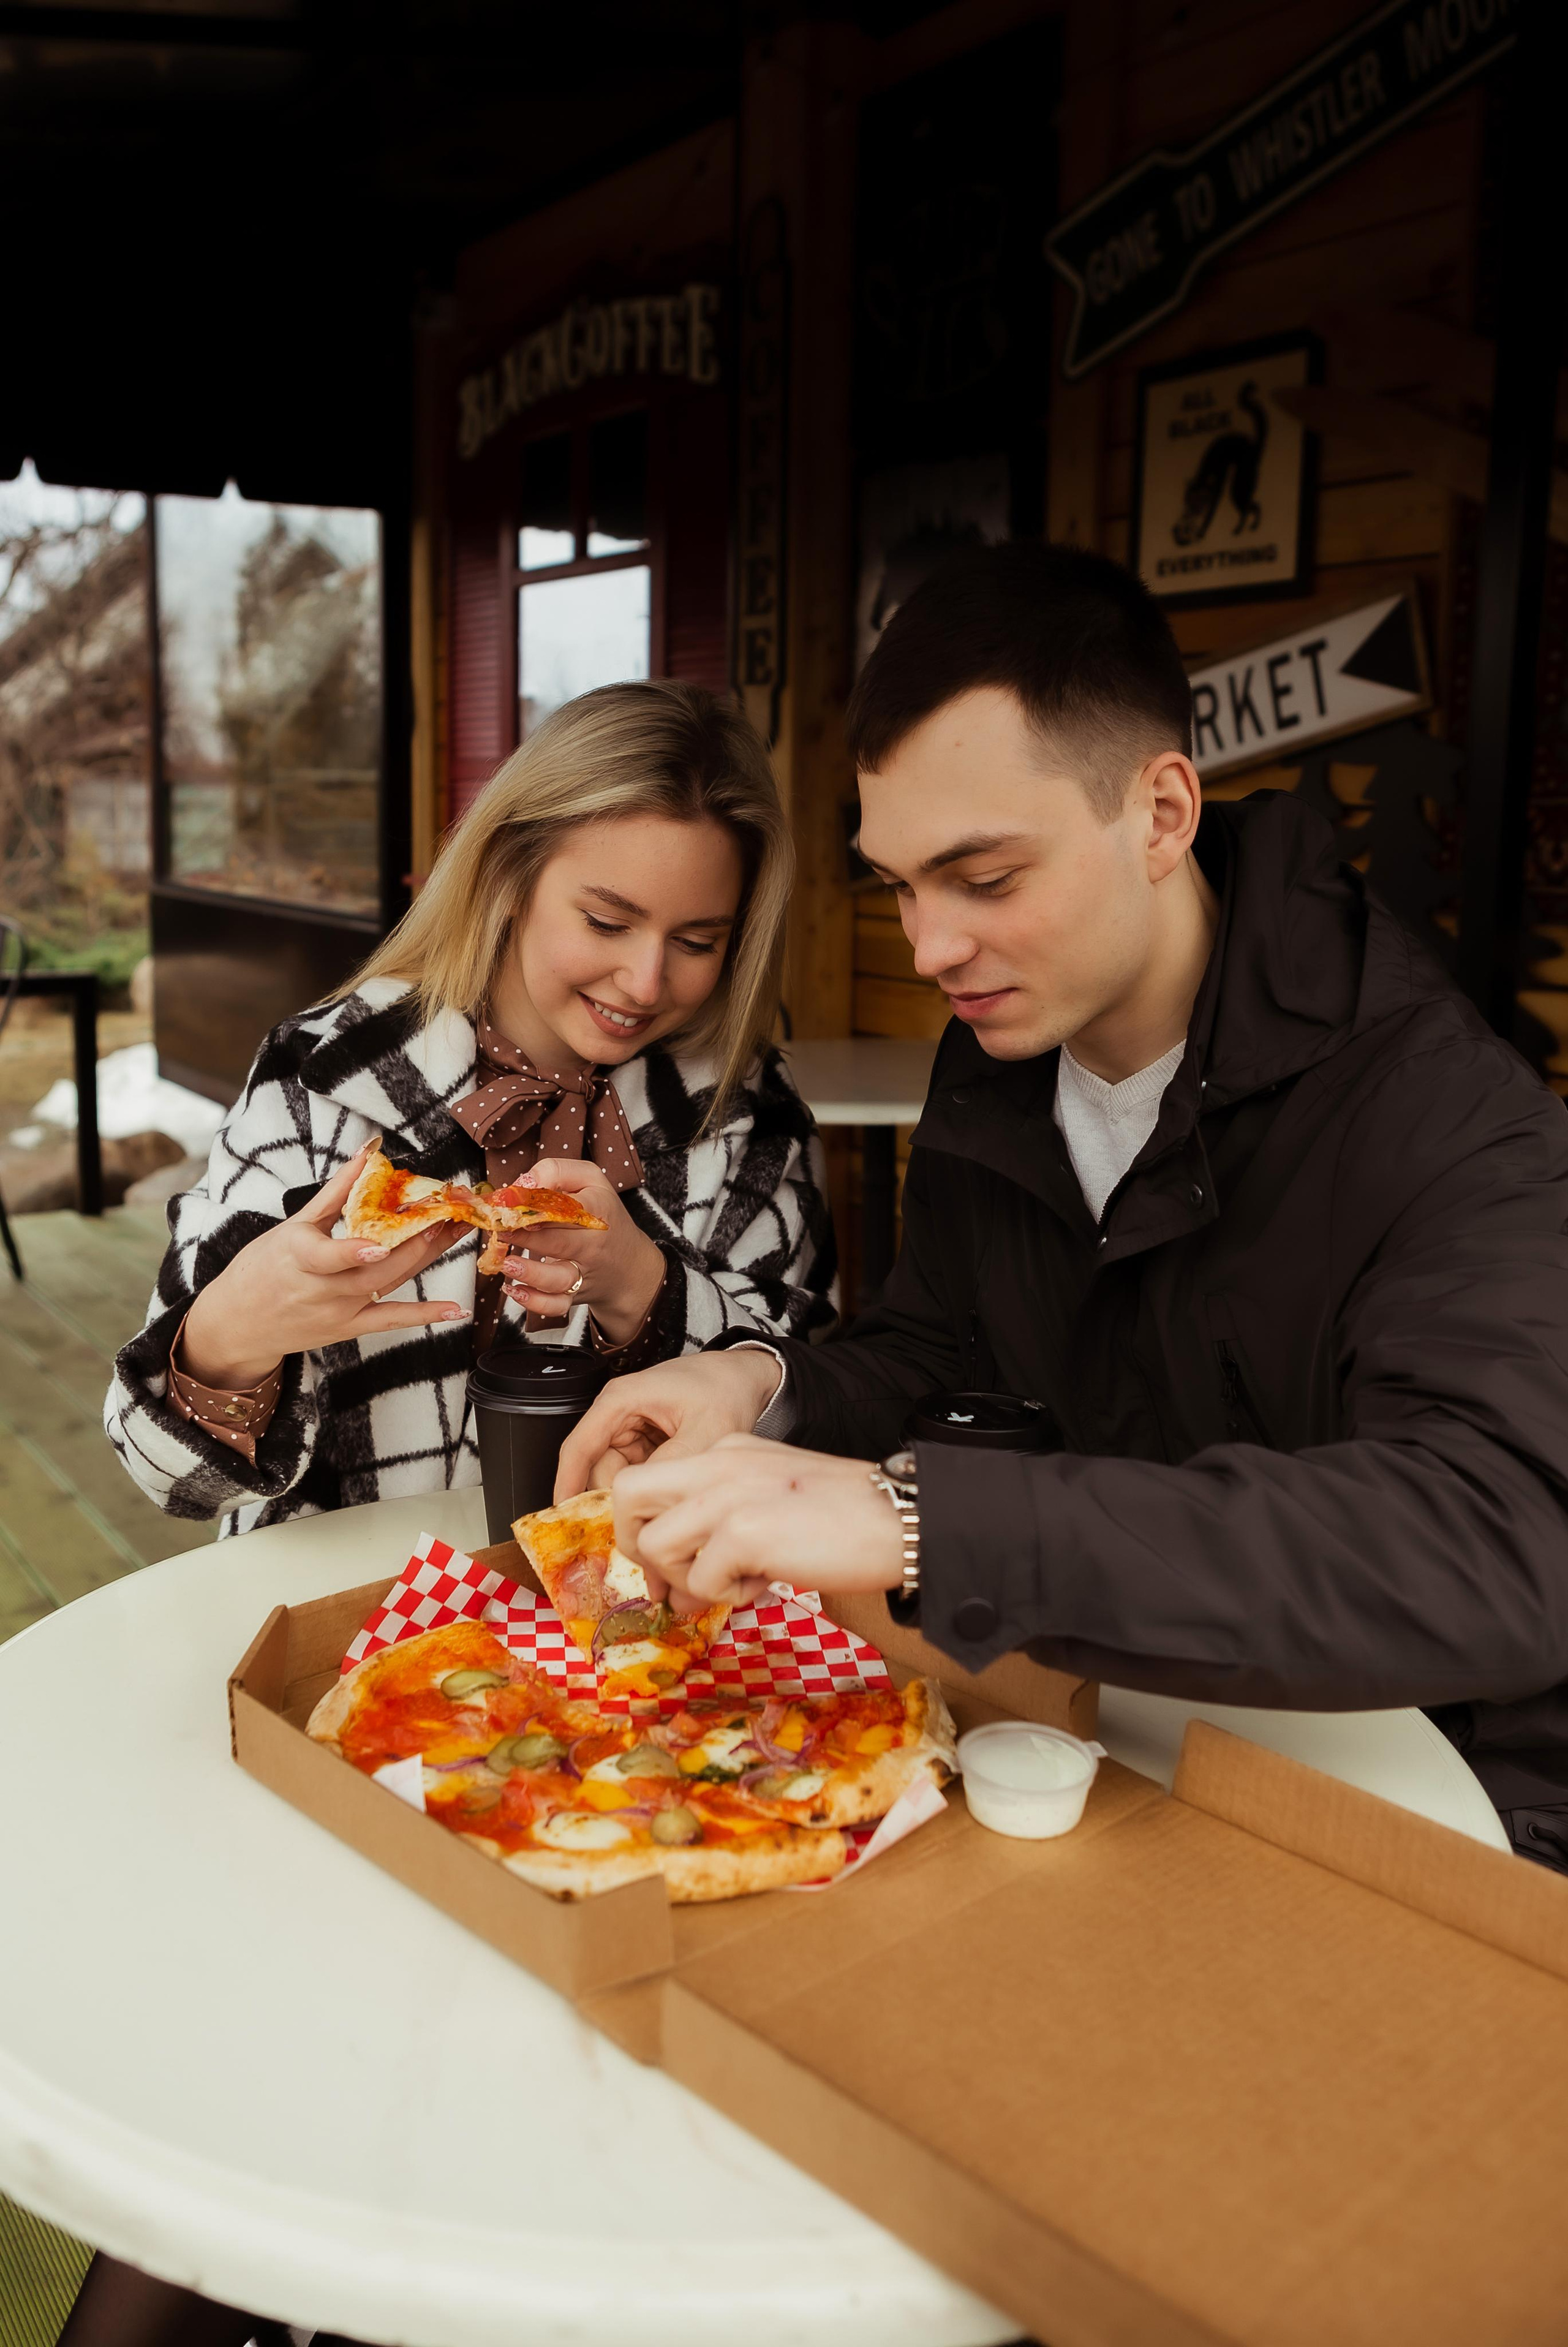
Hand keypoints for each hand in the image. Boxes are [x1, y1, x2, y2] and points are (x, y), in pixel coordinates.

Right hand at [179, 1139, 468, 1386]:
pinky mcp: (350, 1328)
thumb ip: (335, 1192)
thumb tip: (368, 1153)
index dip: (352, 1252)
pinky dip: (425, 1317)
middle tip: (447, 1213)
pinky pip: (392, 1321)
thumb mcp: (292, 1226)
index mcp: (299, 1257)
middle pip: (375, 1267)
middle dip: (415, 1239)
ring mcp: (339, 1311)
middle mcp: (321, 1289)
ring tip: (457, 1232)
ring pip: (390, 1283)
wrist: (240, 1324)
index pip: (326, 1257)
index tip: (378, 1243)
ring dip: (427, 1257)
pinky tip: (456, 1310)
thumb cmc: (263, 1268)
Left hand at [500, 1158, 663, 1342]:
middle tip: (499, 1229)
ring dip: (530, 1273)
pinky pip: (555, 1306)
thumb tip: (521, 1182)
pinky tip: (513, 1290)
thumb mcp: (590, 1180)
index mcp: (597, 1210)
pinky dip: (534, 1303)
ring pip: (558, 1279)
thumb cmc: (602, 1215)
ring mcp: (583, 1273)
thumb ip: (555, 1171)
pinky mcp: (573, 1295)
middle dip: (525, 1236)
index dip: (537, 1205)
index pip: (568, 1207)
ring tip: (506, 1263)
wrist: (629, 1264)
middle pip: (560, 1242)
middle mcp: (593, 1244)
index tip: (511, 1202)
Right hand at [553, 1347, 783, 1498]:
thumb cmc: (725, 1388)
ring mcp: (630, 1431)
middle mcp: (618, 1415)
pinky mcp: (644, 1446)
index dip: (566, 1486)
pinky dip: (644, 1495)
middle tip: (635, 1534)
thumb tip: (644, 1497)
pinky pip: (632, 1478)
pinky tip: (664, 1506)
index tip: (563, 1520)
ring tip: (659, 1519)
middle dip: (610, 1504)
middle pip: (596, 1471)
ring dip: (630, 1502)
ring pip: (614, 1480)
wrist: (746, 1379)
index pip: (579, 1448)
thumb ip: (673, 1463)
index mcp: (621, 1401)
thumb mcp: (707, 1429)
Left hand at [613, 1434, 901, 1610]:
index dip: (650, 1526)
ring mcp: (727, 1495)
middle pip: (627, 1495)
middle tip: (680, 1576)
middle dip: (639, 1546)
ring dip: (687, 1577)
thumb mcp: (772, 1503)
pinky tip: (767, 1582)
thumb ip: (722, 1531)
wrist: (899, 1516)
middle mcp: (718, 1464)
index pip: (650, 1481)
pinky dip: (727, 1594)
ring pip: (653, 1545)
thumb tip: (682, 1591)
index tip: (682, 1558)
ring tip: (739, 1580)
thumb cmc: (848, 1516)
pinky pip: (699, 1580)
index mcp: (726, 1451)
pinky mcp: (744, 1532)